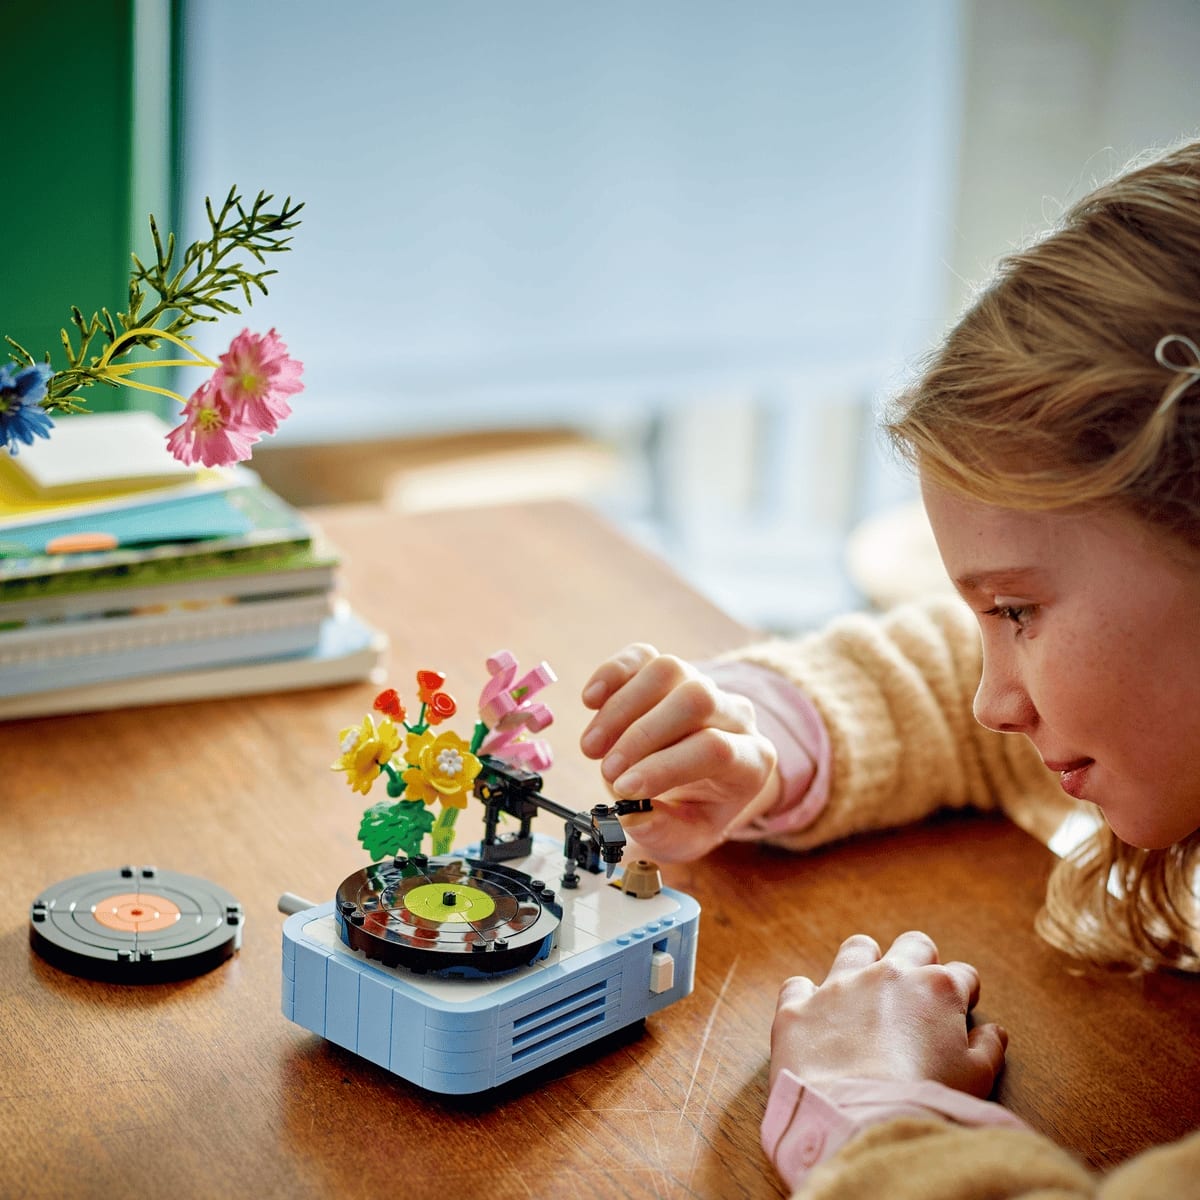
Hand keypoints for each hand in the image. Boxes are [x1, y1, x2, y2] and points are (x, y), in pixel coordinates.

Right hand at [579, 643, 778, 860]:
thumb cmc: (698, 810)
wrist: (706, 782)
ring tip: (593, 747)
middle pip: (696, 699)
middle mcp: (734, 715)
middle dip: (641, 735)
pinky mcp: (671, 672)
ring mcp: (703, 685)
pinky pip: (644, 656)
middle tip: (607, 770)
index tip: (623, 789)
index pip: (714, 749)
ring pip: (667, 670)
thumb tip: (631, 811)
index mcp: (751, 760)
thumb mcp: (688, 838)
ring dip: (621, 708)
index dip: (664, 767)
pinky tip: (591, 701)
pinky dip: (612, 673)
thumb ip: (661, 831)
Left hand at [770, 931, 1007, 1097]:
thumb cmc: (925, 1104)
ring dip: (864, 964)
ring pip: (857, 949)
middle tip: (916, 996)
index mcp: (936, 989)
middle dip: (919, 963)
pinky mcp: (798, 1007)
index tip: (960, 1009)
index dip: (963, 993)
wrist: (859, 1125)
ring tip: (866, 996)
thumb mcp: (976, 1081)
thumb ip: (988, 1049)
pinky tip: (815, 1019)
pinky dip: (807, 998)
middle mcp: (887, 975)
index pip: (961, 975)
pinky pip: (798, 985)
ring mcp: (838, 986)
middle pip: (912, 945)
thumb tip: (994, 1033)